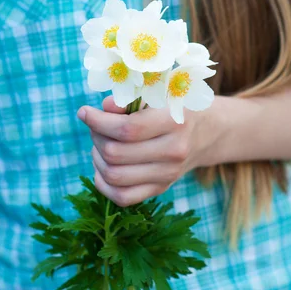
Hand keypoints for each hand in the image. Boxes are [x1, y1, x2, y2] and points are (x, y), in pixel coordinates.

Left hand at [78, 96, 226, 206]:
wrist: (207, 131)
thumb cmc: (175, 105)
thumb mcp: (158, 92)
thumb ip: (129, 98)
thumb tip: (103, 109)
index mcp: (174, 122)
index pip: (127, 129)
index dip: (98, 121)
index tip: (84, 112)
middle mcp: (174, 151)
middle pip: (116, 153)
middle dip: (96, 136)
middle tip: (95, 125)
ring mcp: (168, 174)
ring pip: (114, 176)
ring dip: (97, 157)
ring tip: (100, 142)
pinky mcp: (161, 189)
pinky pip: (123, 197)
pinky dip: (103, 184)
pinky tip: (102, 165)